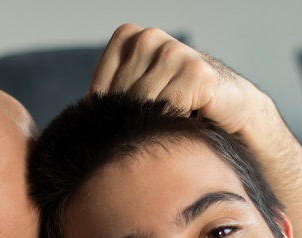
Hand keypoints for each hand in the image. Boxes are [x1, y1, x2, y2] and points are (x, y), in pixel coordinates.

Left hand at [89, 24, 271, 139]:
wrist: (230, 110)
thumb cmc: (181, 107)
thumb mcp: (139, 96)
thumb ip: (110, 100)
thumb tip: (71, 125)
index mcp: (129, 38)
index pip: (101, 88)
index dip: (111, 117)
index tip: (131, 126)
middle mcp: (150, 38)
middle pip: (122, 99)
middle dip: (133, 124)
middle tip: (151, 135)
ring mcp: (174, 51)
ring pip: (144, 106)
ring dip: (155, 126)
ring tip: (169, 129)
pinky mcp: (196, 72)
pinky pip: (169, 109)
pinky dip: (175, 125)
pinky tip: (187, 124)